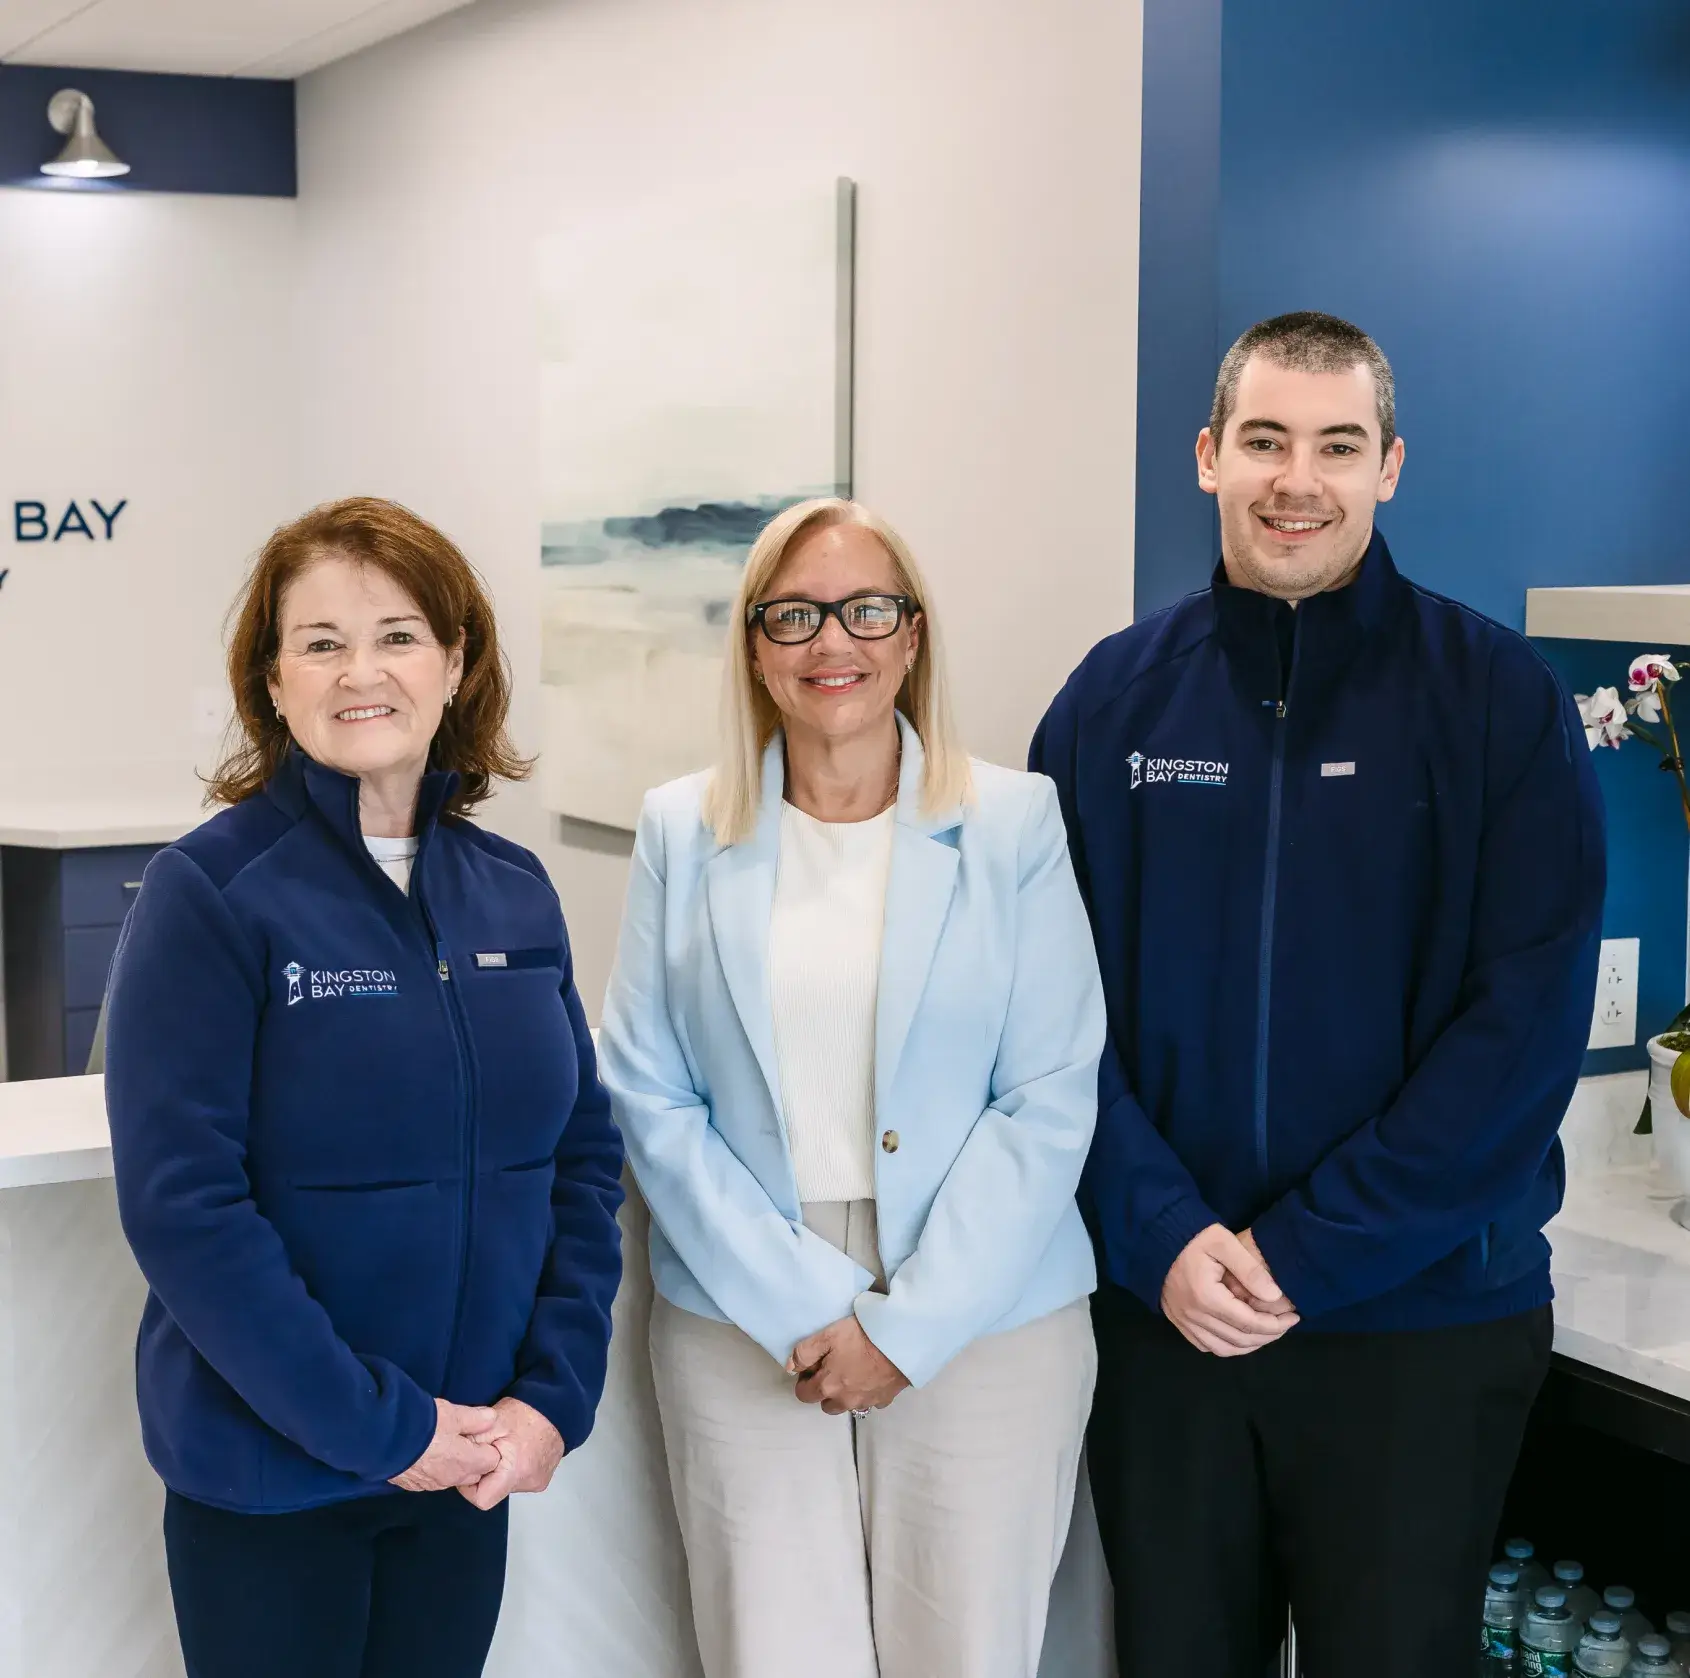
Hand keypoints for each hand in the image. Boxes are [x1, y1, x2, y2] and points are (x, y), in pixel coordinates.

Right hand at [390, 1398, 501, 1492]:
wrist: (383, 1438)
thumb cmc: (423, 1425)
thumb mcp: (454, 1414)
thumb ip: (476, 1418)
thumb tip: (491, 1419)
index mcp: (466, 1462)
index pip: (491, 1461)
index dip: (488, 1447)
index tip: (479, 1435)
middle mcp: (450, 1479)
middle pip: (473, 1473)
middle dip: (473, 1459)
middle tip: (463, 1439)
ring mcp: (430, 1484)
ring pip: (452, 1478)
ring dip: (453, 1466)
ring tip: (443, 1445)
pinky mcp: (413, 1485)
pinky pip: (432, 1480)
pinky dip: (434, 1470)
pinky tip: (426, 1455)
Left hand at [456, 1397, 565, 1510]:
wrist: (558, 1407)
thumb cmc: (527, 1412)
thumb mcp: (492, 1423)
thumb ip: (471, 1442)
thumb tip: (453, 1458)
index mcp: (514, 1471)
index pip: (481, 1500)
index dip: (471, 1485)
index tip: (473, 1464)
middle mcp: (528, 1483)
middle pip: (493, 1492)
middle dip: (486, 1474)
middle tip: (490, 1449)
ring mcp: (537, 1483)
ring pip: (505, 1486)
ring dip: (501, 1470)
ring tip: (507, 1446)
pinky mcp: (542, 1480)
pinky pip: (518, 1481)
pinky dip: (514, 1469)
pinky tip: (518, 1450)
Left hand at [788, 1316, 909, 1413]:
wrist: (901, 1341)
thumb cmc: (861, 1336)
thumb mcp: (827, 1336)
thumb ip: (804, 1353)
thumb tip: (790, 1367)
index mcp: (828, 1387)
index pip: (804, 1394)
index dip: (804, 1380)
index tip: (813, 1365)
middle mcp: (845, 1401)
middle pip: (826, 1405)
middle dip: (824, 1390)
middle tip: (832, 1367)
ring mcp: (867, 1402)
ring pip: (848, 1405)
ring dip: (845, 1394)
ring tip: (852, 1371)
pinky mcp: (885, 1398)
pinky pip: (870, 1401)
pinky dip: (867, 1392)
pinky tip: (871, 1375)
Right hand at [1160, 1224, 1297, 1357]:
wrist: (1158, 1238)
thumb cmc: (1193, 1237)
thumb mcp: (1224, 1243)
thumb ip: (1251, 1269)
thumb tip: (1275, 1296)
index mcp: (1207, 1297)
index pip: (1249, 1323)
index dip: (1276, 1325)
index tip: (1293, 1317)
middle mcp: (1194, 1316)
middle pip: (1240, 1339)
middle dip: (1268, 1335)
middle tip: (1286, 1324)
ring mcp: (1184, 1321)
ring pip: (1223, 1349)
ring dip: (1249, 1345)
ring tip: (1267, 1332)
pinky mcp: (1177, 1322)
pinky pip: (1206, 1345)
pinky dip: (1227, 1346)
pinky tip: (1240, 1335)